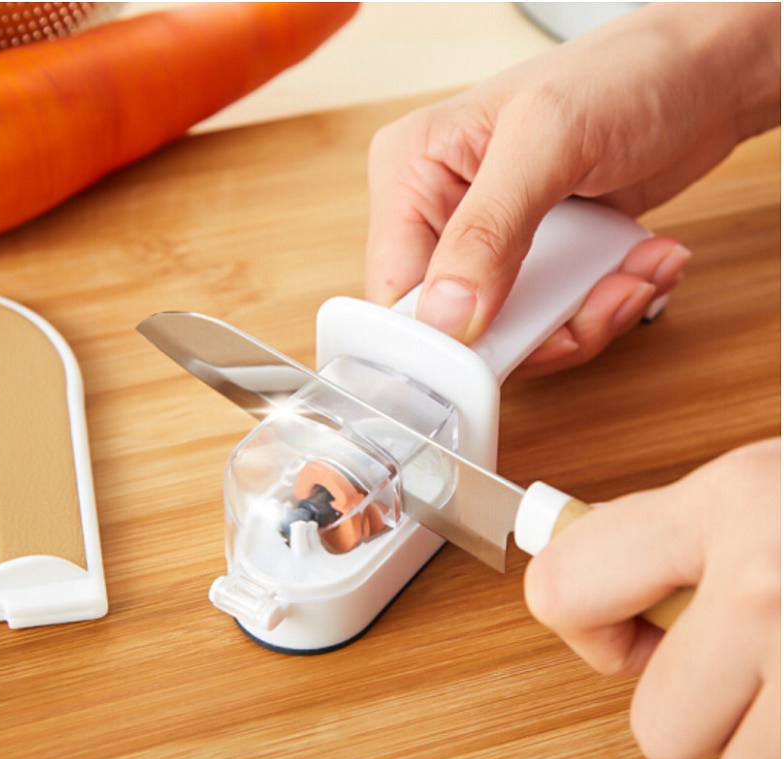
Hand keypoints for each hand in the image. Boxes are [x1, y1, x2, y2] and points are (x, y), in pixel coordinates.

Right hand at [365, 3, 779, 370]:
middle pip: (457, 327)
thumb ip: (488, 230)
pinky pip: (551, 325)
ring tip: (634, 274)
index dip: (443, 336)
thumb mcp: (550, 142)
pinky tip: (640, 266)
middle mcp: (443, 214)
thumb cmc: (625, 74)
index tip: (505, 347)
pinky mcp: (534, 265)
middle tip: (597, 303)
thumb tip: (447, 316)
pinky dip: (601, 310)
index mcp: (413, 173)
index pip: (395, 289)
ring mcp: (491, 245)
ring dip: (582, 322)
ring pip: (510, 336)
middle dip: (535, 332)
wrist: (701, 78)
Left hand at [524, 439, 780, 758]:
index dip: (589, 627)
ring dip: (769, 739)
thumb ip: (680, 527)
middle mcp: (763, 584)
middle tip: (752, 660)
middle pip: (656, 724)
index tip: (625, 628)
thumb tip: (581, 552)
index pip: (562, 588)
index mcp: (726, 500)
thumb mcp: (772, 481)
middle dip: (699, 704)